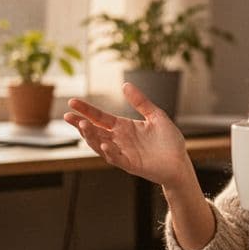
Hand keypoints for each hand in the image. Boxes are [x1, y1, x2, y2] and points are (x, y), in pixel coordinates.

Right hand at [64, 83, 191, 187]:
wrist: (180, 162)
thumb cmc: (169, 140)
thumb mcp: (155, 115)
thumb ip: (140, 102)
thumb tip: (125, 84)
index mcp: (123, 127)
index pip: (100, 117)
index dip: (86, 110)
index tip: (72, 102)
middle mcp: (119, 140)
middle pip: (95, 131)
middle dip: (81, 124)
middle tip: (67, 116)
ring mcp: (123, 153)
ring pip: (100, 145)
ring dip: (91, 137)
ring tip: (83, 126)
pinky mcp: (131, 165)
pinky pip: (116, 159)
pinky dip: (110, 152)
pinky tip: (105, 144)